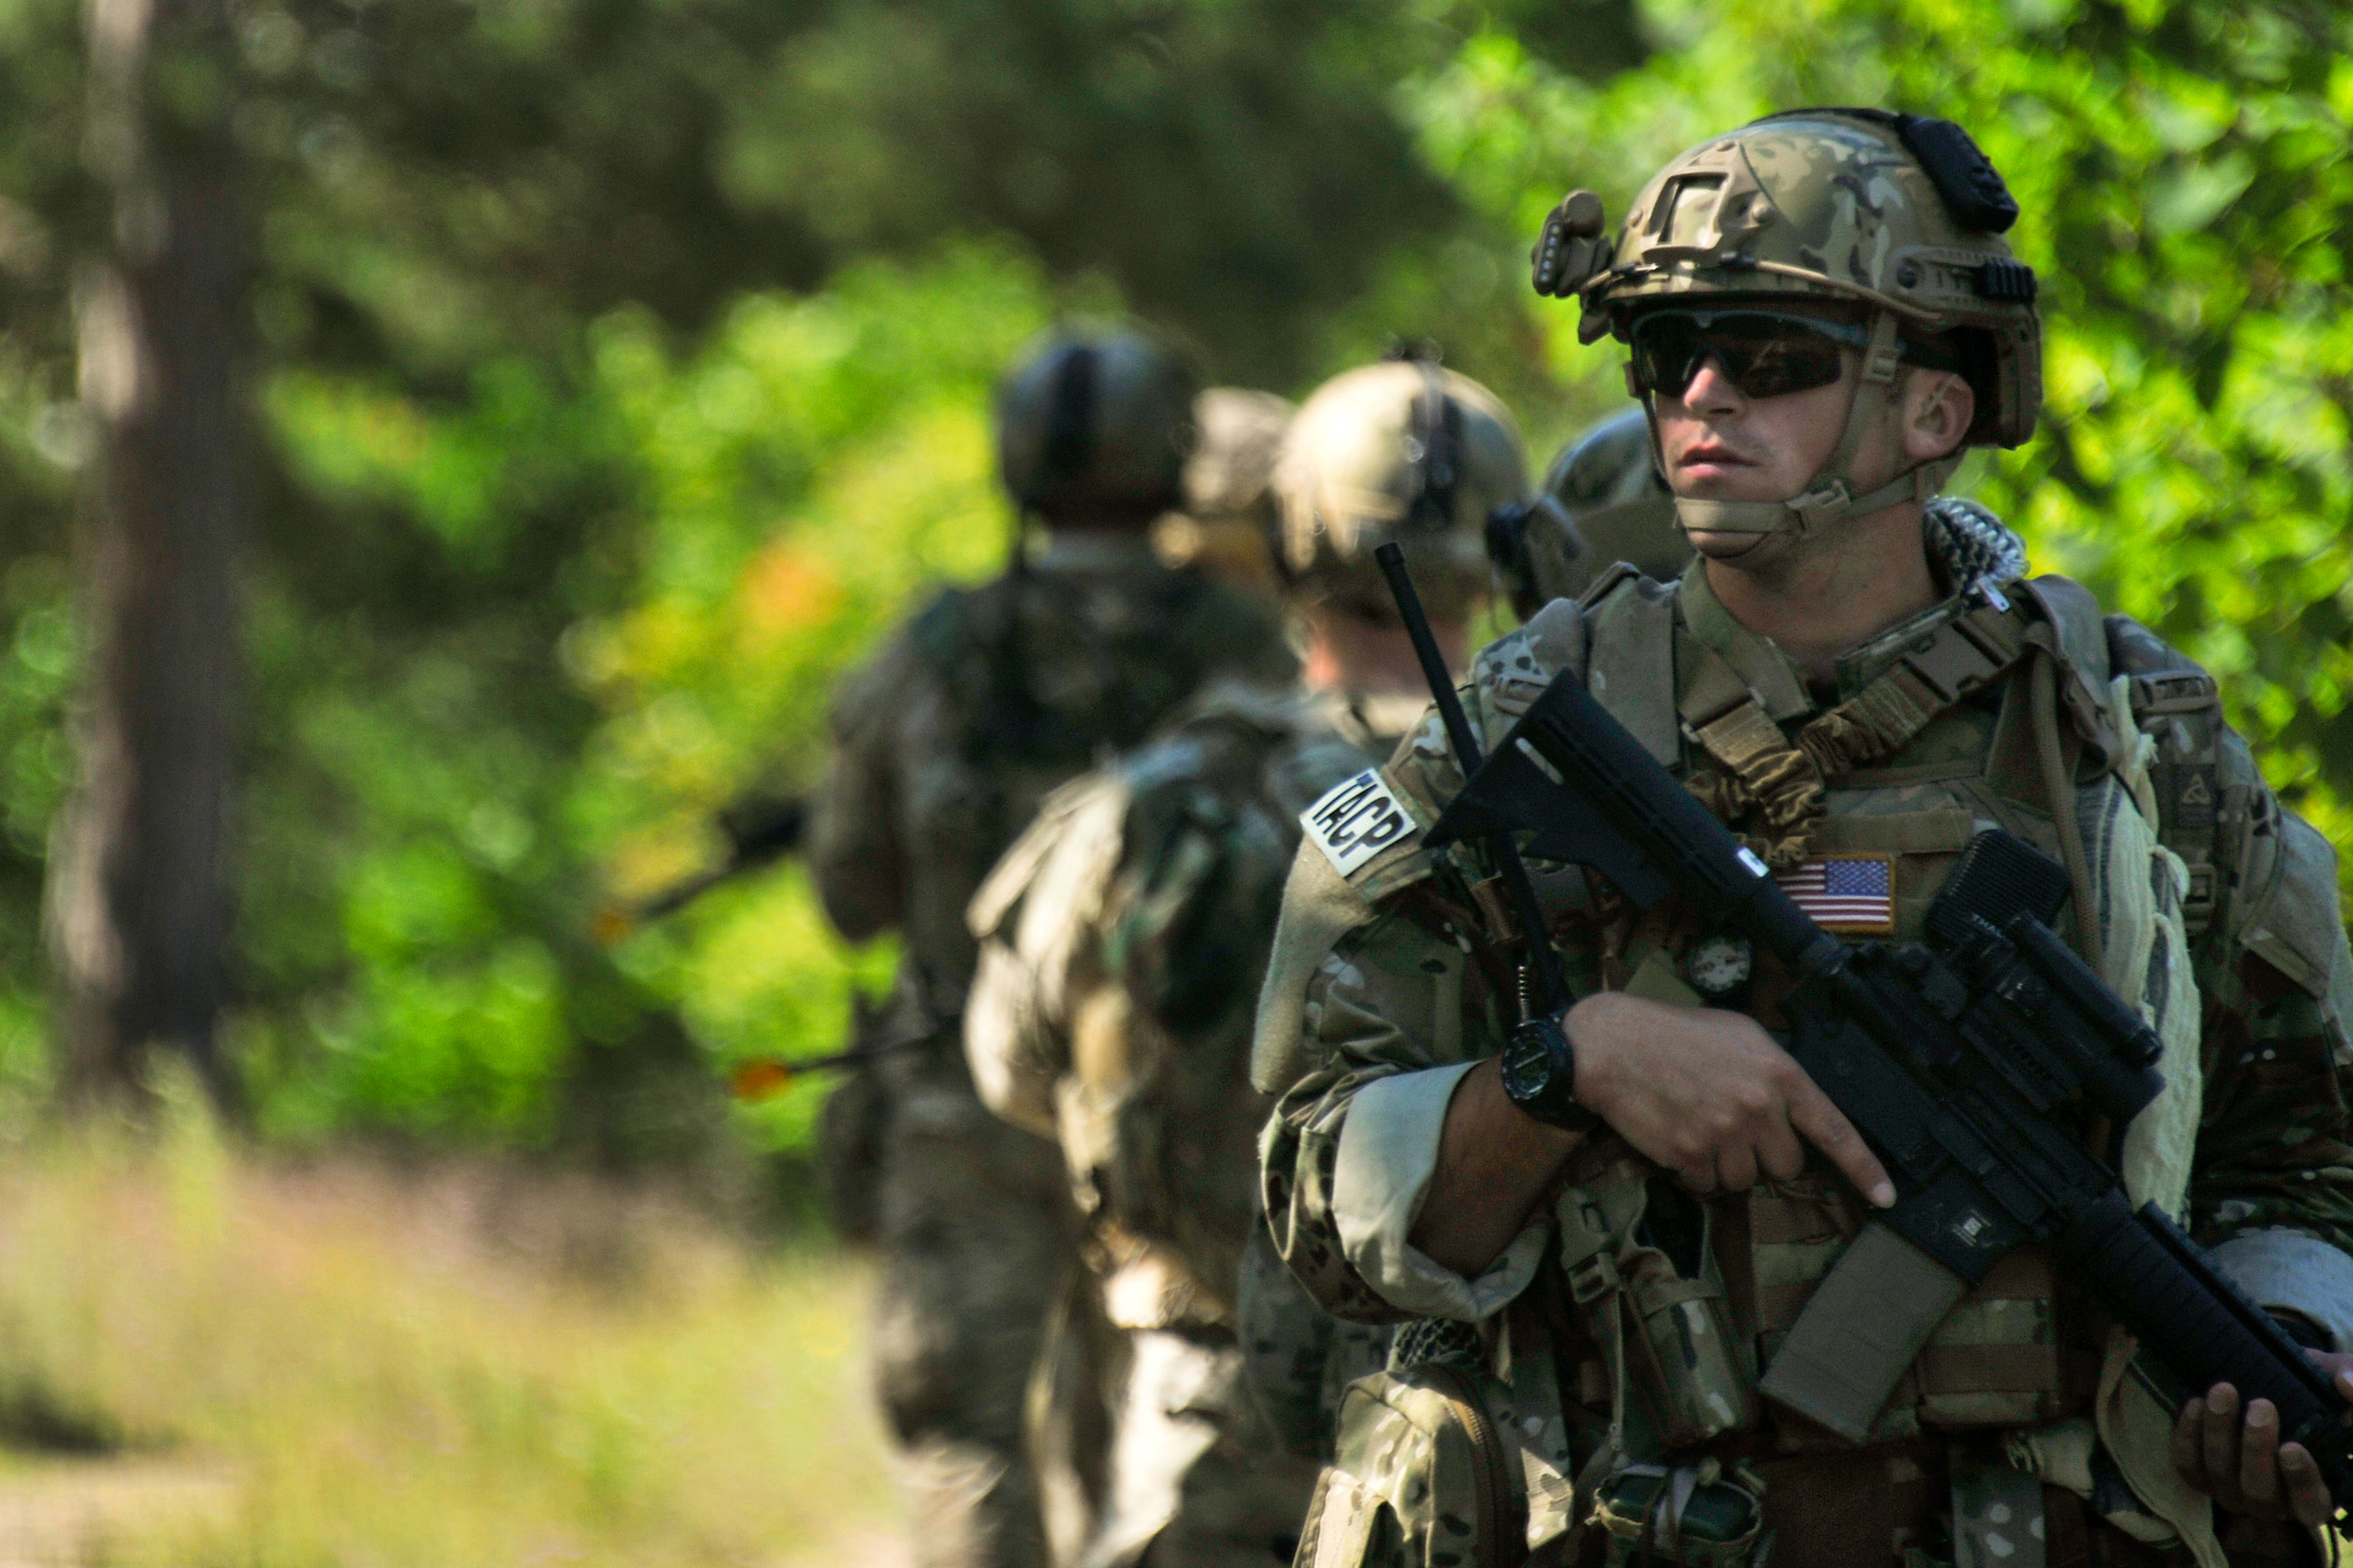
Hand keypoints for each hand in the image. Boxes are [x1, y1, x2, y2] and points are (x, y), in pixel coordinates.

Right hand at [1563, 991, 1893, 1205]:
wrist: (1611, 1045)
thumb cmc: (1674, 1033)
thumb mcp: (1739, 1033)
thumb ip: (1775, 1071)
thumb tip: (1796, 1109)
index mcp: (1778, 1073)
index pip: (1833, 1129)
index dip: (1865, 1168)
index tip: (1886, 1197)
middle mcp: (1757, 1106)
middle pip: (1786, 1164)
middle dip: (1763, 1153)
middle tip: (1733, 1124)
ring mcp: (1723, 1133)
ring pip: (1745, 1180)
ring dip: (1726, 1164)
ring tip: (1699, 1125)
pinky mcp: (1689, 1154)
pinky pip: (1707, 1184)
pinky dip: (1695, 1170)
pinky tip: (1678, 1135)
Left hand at [2172, 1358, 2352, 1525]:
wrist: (2261, 1380)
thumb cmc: (2306, 1391)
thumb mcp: (2332, 1380)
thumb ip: (2350, 1378)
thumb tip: (2350, 1385)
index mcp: (2313, 1492)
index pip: (2311, 1505)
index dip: (2301, 1481)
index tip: (2292, 1447)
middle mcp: (2272, 1501)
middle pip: (2259, 1492)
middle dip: (2256, 1448)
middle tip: (2261, 1406)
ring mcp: (2231, 1490)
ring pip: (2220, 1474)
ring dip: (2219, 1433)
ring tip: (2223, 1391)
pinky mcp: (2198, 1475)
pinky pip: (2187, 1464)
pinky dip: (2188, 1435)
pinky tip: (2195, 1403)